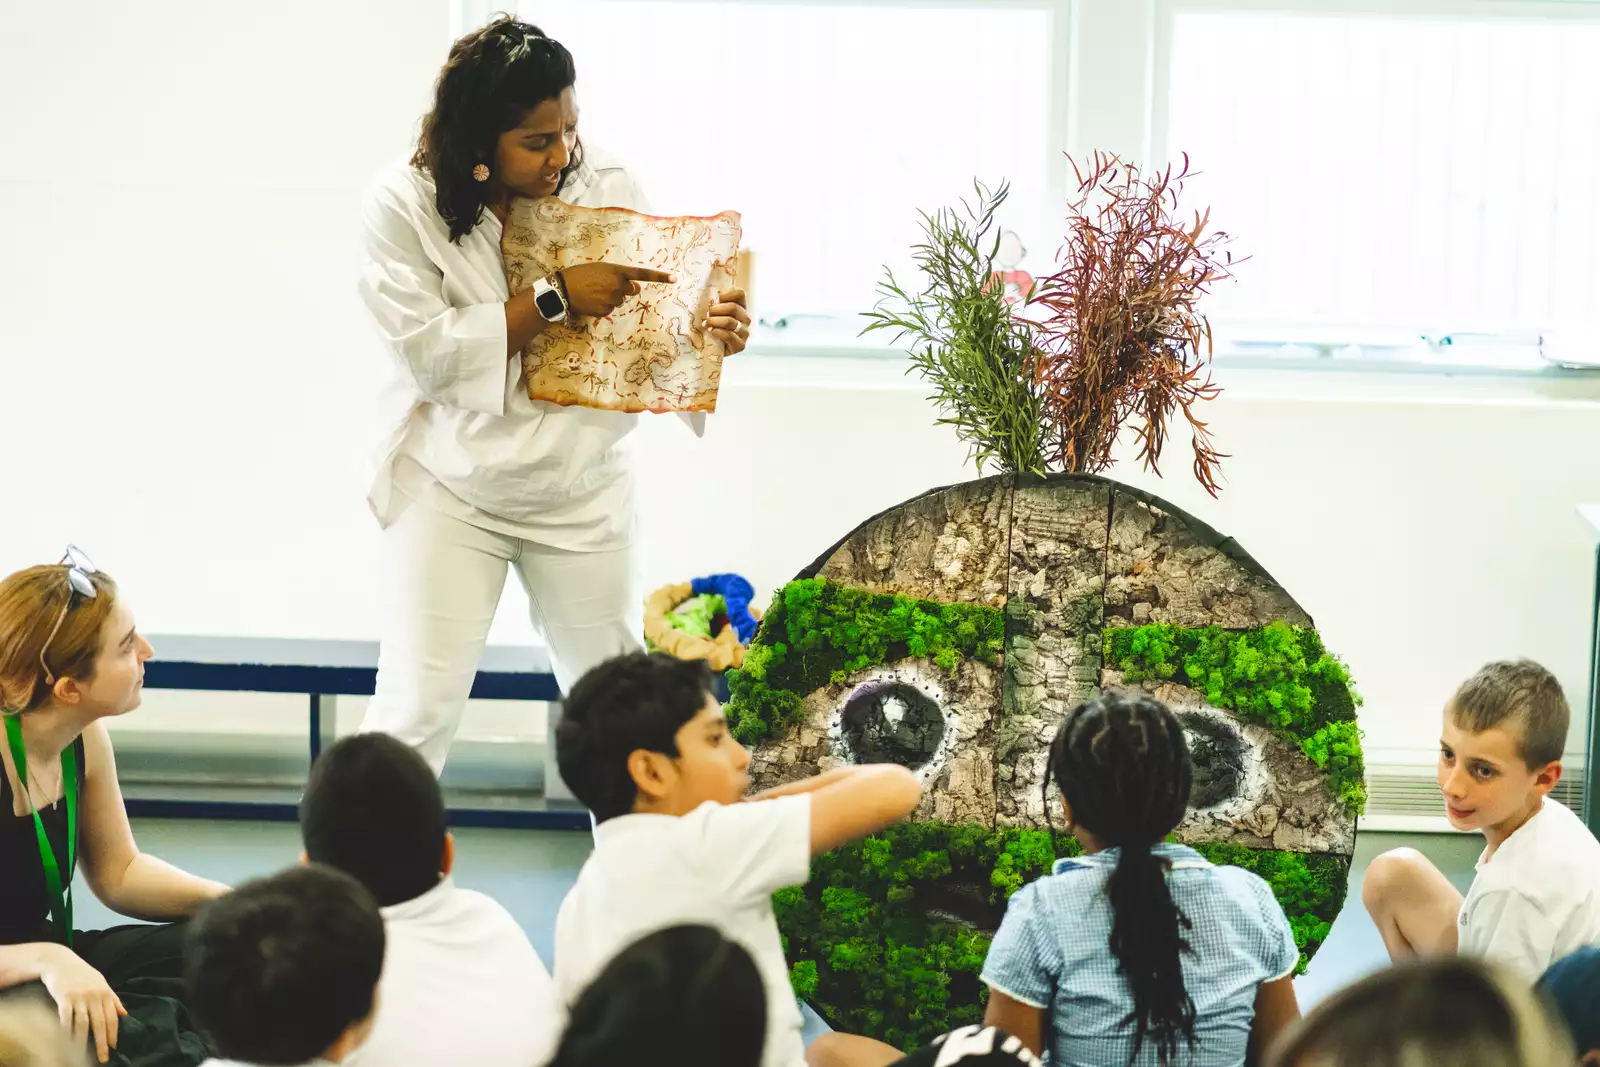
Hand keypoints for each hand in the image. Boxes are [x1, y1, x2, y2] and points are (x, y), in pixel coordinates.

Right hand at [38, 946, 124, 1063]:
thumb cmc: (82, 973)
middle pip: (100, 1023)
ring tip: (81, 1055)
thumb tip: (125, 1013)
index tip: (114, 1046)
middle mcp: (94, 995)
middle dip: (102, 1042)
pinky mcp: (64, 998)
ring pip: (83, 1023)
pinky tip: (66, 1041)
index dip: (113, 1033)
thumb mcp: (101, 983)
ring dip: (82, 1041)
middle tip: (103, 1057)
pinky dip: (66, 1031)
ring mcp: (79, 997)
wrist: (60, 961)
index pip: (112, 1017)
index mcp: (105, 992)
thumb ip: (113, 998)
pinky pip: (66, 1018)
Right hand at [560, 263, 675, 318]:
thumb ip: (619, 275)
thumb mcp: (601, 268)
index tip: (675, 279)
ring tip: (594, 292)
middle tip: (607, 284)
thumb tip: (633, 288)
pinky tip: (592, 301)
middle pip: (633, 290)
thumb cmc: (581, 274)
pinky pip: (610, 309)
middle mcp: (619, 286)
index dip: (660, 277)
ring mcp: (613, 300)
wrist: (564, 289)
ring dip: (611, 297)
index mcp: (618, 271)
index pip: (643, 274)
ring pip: (620, 300)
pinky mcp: (606, 311)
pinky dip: (603, 306)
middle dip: (625, 288)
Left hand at [705, 288, 751, 353]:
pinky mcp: (741, 345)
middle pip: (733, 307)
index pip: (739, 294)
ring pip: (730, 321)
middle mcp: (746, 318)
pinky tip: (710, 331)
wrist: (711, 348)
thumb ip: (714, 304)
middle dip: (716, 310)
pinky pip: (729, 335)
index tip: (714, 301)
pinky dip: (717, 332)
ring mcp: (745, 332)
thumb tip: (712, 301)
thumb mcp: (712, 312)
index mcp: (741, 306)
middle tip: (707, 314)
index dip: (726, 295)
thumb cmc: (711, 326)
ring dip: (714, 321)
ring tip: (706, 324)